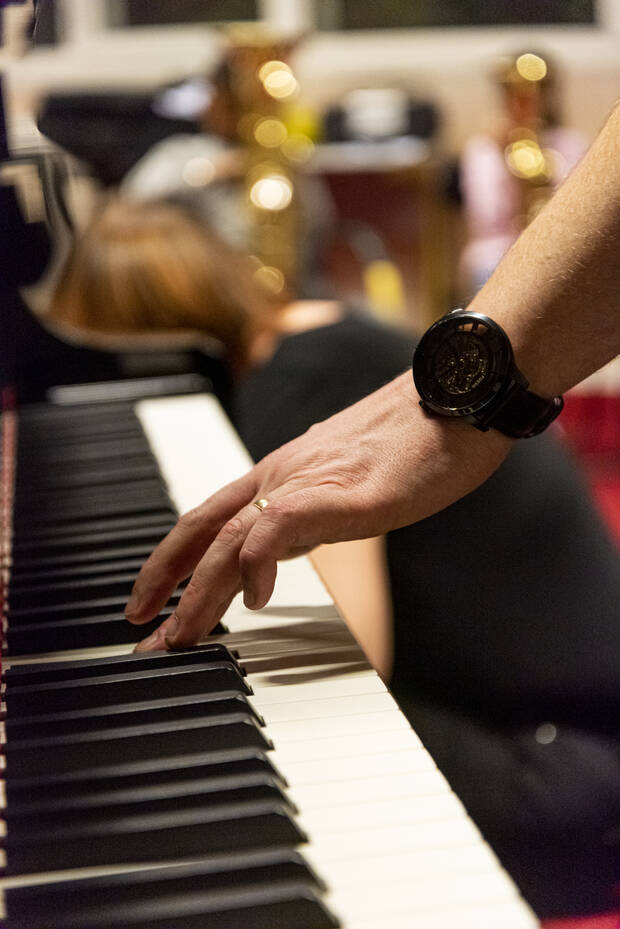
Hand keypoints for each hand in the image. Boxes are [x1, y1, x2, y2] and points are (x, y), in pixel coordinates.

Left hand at [126, 372, 512, 649]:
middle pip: (203, 528)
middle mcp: (284, 472)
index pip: (209, 516)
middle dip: (164, 581)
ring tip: (180, 637)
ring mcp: (310, 479)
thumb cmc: (421, 436)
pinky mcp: (343, 493)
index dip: (174, 559)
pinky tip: (254, 601)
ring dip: (198, 591)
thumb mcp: (353, 480)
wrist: (460, 394)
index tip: (155, 599)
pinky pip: (279, 527)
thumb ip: (316, 506)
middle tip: (143, 633)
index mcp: (285, 471)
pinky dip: (256, 566)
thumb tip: (293, 535)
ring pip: (230, 535)